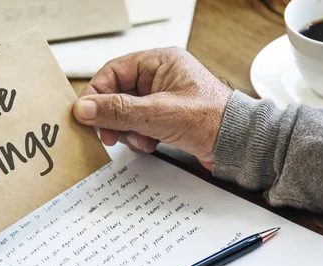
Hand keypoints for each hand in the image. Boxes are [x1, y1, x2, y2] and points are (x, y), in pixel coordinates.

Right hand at [72, 47, 232, 170]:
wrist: (238, 145)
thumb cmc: (211, 120)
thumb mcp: (157, 114)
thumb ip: (118, 110)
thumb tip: (85, 108)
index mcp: (159, 62)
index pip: (113, 72)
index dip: (97, 94)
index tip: (86, 114)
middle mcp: (160, 77)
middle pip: (117, 94)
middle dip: (113, 117)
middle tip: (109, 134)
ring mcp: (162, 99)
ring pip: (126, 113)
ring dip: (128, 130)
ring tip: (141, 139)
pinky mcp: (166, 118)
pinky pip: (138, 125)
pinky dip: (139, 137)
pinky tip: (150, 143)